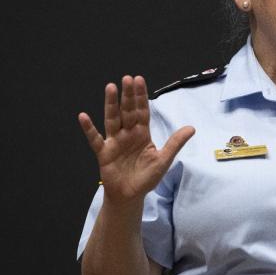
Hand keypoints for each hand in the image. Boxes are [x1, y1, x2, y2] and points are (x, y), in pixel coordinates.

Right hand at [78, 75, 194, 204]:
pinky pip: (95, 139)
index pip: (142, 111)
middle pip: (127, 111)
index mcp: (142, 133)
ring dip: (111, 104)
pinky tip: (83, 116)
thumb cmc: (146, 178)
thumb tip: (192, 128)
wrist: (131, 196)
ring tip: (110, 87)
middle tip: (127, 78)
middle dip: (128, 95)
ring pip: (112, 119)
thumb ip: (175, 143)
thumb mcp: (163, 160)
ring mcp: (115, 141)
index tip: (139, 80)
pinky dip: (89, 128)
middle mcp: (127, 133)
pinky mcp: (104, 152)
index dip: (141, 96)